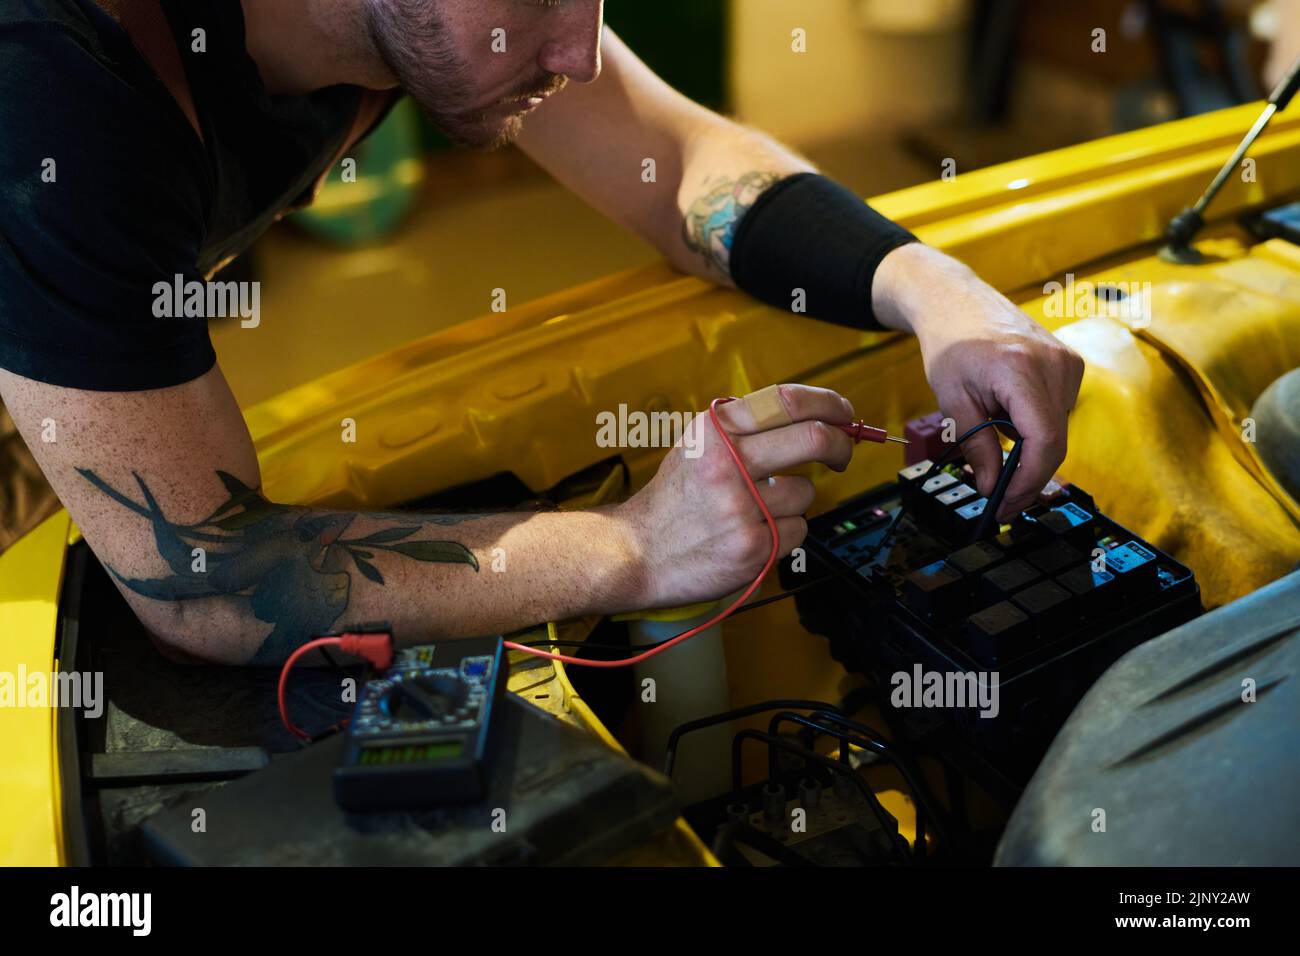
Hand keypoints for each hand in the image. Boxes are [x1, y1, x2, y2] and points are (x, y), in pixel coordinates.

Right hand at [616, 384, 855, 607]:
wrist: (636, 552)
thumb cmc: (674, 499)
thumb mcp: (697, 445)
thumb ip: (744, 428)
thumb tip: (815, 416)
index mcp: (714, 430)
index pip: (788, 401)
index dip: (829, 404)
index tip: (843, 415)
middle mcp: (727, 463)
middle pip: (815, 438)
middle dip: (842, 445)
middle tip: (842, 454)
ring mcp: (741, 507)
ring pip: (806, 492)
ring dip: (793, 501)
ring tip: (757, 510)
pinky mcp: (753, 547)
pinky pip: (797, 530)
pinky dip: (783, 534)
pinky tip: (752, 534)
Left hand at [873, 244, 1084, 519]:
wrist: (957, 301)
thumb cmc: (949, 342)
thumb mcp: (951, 400)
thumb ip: (975, 445)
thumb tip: (992, 486)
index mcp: (1021, 369)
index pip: (1045, 438)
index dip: (1029, 479)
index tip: (1007, 502)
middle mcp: (1054, 363)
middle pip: (1055, 441)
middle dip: (1028, 477)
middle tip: (1000, 502)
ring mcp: (1067, 362)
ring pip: (1058, 430)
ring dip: (1031, 452)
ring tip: (996, 452)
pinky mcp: (1070, 364)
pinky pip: (1059, 412)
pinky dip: (1036, 430)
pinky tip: (1009, 424)